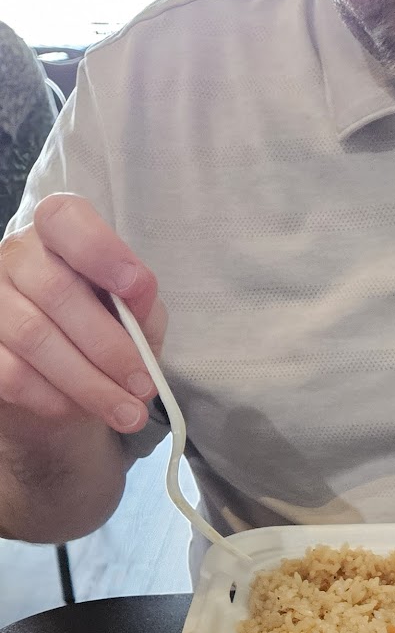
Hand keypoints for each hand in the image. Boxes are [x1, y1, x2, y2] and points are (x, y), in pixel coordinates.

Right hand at [0, 193, 164, 433]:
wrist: (64, 381)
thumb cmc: (105, 331)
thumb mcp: (137, 314)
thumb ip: (141, 301)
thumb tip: (138, 289)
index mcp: (58, 236)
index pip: (64, 219)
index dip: (99, 249)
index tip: (135, 285)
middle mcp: (17, 257)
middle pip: (55, 291)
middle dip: (108, 347)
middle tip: (143, 386)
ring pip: (33, 337)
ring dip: (89, 383)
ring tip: (128, 412)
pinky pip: (11, 373)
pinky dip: (54, 398)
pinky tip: (78, 408)